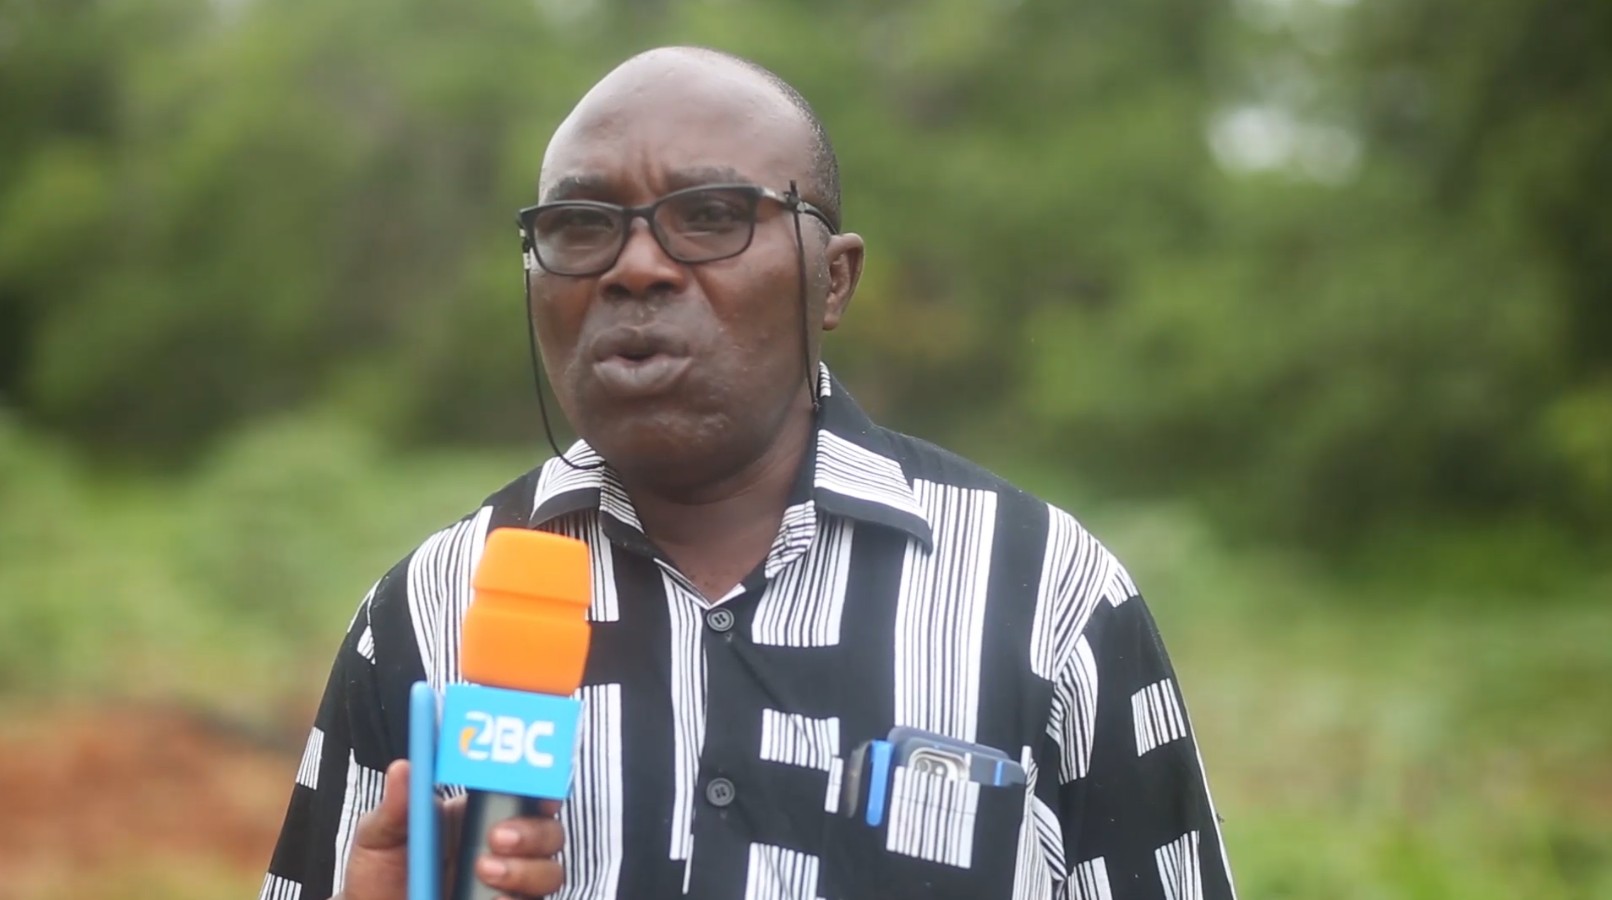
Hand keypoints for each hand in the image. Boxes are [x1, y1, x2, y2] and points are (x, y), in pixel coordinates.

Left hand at [336, 759, 565, 899]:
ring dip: (525, 869)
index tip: (539, 790)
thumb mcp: (380, 836)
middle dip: (533, 832)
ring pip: (550, 871)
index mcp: (476, 813)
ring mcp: (507, 882)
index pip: (526, 791)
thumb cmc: (379, 874)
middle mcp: (501, 846)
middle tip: (497, 837)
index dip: (542, 787)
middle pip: (549, 831)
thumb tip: (404, 768)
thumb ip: (396, 806)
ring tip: (484, 871)